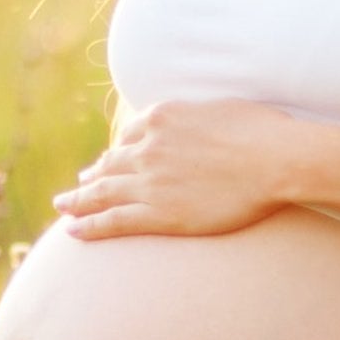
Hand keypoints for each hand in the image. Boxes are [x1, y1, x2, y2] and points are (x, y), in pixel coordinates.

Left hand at [51, 99, 293, 239]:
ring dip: (78, 201)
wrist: (275, 159)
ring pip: (102, 192)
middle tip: (77, 186)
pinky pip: (113, 221)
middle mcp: (148, 147)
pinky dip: (89, 226)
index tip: (109, 161)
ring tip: (64, 207)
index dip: (117, 151)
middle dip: (92, 176)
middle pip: (109, 164)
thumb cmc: (263, 131)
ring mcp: (150, 181)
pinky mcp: (158, 213)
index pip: (130, 136)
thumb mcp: (222, 108)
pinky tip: (72, 231)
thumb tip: (202, 120)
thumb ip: (199, 116)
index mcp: (162, 118)